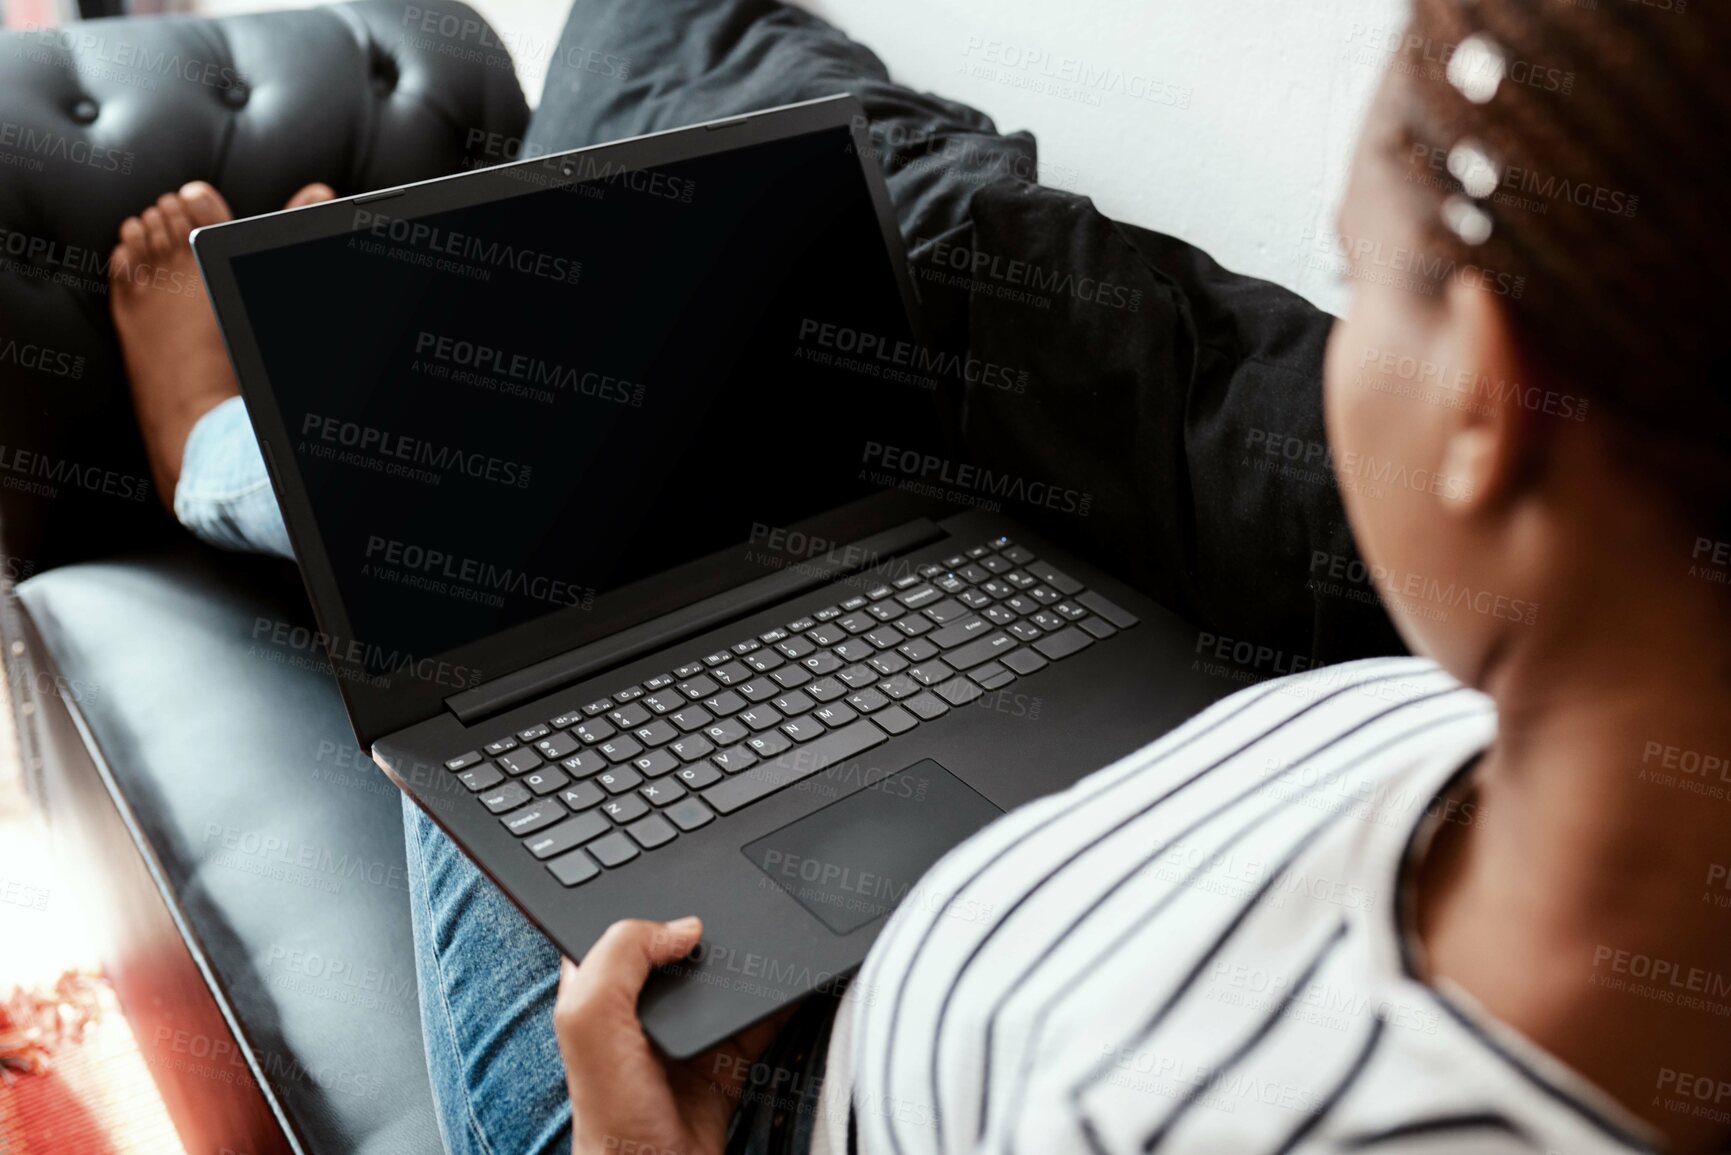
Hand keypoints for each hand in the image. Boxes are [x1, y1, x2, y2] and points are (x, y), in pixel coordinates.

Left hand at [554, 917, 786, 1154]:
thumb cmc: (612, 1119)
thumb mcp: (590, 1022)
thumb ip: (620, 957)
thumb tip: (683, 926)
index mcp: (599, 989)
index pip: (620, 924)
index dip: (650, 901)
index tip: (687, 881)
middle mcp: (642, 1007)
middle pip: (682, 947)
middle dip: (713, 928)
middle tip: (744, 906)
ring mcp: (688, 1031)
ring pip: (726, 977)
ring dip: (752, 960)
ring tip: (776, 935)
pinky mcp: (727, 1057)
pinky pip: (761, 1015)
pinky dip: (781, 997)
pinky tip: (793, 978)